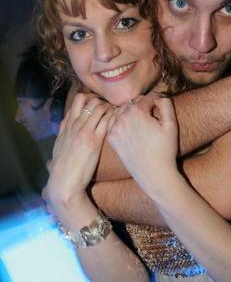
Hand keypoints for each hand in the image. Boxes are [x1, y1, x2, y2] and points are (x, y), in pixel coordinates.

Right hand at [44, 93, 111, 214]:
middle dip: (102, 101)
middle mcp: (75, 124)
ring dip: (110, 108)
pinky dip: (114, 118)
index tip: (99, 105)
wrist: (64, 182)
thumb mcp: (59, 144)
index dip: (90, 99)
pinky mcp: (94, 140)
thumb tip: (66, 122)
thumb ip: (63, 131)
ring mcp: (84, 131)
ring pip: (99, 107)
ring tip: (118, 115)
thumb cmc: (63, 167)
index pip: (77, 101)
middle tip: (112, 109)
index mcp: (67, 125)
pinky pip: (106, 121)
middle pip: (89, 100)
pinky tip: (120, 122)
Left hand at [108, 93, 178, 196]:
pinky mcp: (111, 138)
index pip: (146, 97)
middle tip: (151, 115)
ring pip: (120, 111)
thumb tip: (158, 96)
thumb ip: (166, 104)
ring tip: (140, 121)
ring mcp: (114, 128)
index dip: (156, 101)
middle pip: (132, 103)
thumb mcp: (171, 125)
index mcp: (137, 111)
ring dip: (129, 113)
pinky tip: (130, 129)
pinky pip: (113, 123)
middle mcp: (122, 117)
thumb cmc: (165, 150)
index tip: (160, 108)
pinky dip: (120, 122)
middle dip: (142, 106)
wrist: (153, 173)